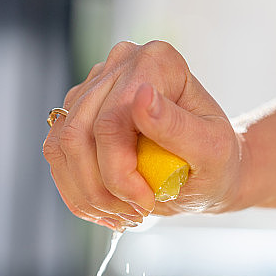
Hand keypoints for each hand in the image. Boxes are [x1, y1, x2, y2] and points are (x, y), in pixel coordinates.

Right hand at [43, 40, 244, 229]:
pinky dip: (78, 193)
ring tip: (124, 213)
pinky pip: (57, 157)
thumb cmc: (218, 161)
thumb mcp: (213, 150)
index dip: (120, 170)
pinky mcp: (76, 113)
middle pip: (79, 134)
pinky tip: (107, 209)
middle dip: (102, 188)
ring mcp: (93, 87)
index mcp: (156, 61)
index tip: (147, 200)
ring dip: (88, 194)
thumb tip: (142, 98)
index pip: (113, 119)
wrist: (207, 172)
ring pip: (61, 147)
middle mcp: (120, 63)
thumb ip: (178, 126)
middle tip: (136, 213)